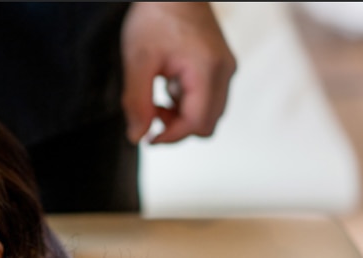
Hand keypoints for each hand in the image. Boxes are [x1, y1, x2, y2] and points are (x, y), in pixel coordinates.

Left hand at [121, 2, 236, 143]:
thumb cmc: (156, 17)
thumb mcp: (138, 60)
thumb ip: (136, 101)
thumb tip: (137, 135)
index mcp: (208, 71)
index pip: (196, 123)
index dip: (170, 136)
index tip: (146, 138)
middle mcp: (225, 72)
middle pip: (206, 124)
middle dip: (177, 126)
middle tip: (150, 111)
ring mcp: (225, 68)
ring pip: (209, 113)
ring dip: (181, 114)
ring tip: (157, 93)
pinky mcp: (220, 65)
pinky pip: (208, 98)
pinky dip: (187, 101)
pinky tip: (168, 83)